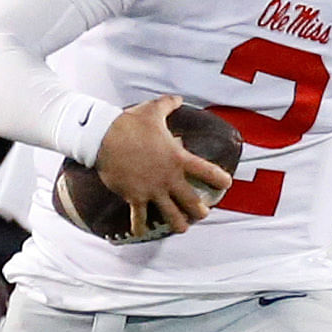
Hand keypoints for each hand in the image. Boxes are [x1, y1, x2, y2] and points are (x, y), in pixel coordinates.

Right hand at [94, 95, 233, 236]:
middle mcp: (169, 178)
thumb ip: (168, 105)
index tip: (227, 184)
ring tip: (182, 228)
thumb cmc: (130, 124)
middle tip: (203, 214)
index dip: (220, 179)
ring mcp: (152, 190)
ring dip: (178, 224)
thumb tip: (177, 98)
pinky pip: (139, 217)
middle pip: (191, 201)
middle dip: (200, 211)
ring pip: (171, 215)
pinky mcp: (135, 197)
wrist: (104, 137)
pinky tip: (140, 233)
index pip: (206, 171)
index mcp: (177, 158)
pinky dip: (139, 227)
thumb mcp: (153, 110)